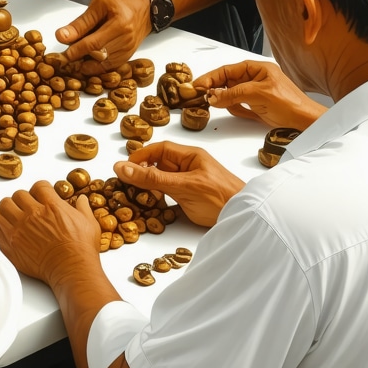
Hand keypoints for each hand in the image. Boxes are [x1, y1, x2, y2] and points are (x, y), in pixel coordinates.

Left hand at [0, 181, 100, 283]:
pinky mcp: (9, 242)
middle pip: (19, 194)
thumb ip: (83, 208)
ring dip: (7, 208)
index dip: (40, 190)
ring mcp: (19, 227)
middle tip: (26, 208)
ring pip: (3, 205)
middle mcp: (33, 213)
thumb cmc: (81, 250)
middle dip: (23, 199)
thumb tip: (81, 199)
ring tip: (11, 214)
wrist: (71, 270)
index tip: (40, 197)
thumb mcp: (89, 224)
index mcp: (52, 206)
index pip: (39, 186)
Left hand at [56, 0, 149, 72]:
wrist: (144, 10)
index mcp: (119, 23)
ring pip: (103, 64)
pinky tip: (87, 63)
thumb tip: (61, 36)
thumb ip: (81, 22)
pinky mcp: (128, 57)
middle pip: (98, 55)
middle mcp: (126, 39)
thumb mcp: (98, 4)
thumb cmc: (119, 4)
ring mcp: (128, 50)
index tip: (63, 55)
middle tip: (65, 58)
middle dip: (79, 58)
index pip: (93, 42)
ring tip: (75, 60)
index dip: (76, 50)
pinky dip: (96, 67)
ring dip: (86, 64)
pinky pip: (109, 67)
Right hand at [115, 144, 244, 227]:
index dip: (140, 156)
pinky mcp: (190, 198)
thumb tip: (122, 167)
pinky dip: (158, 199)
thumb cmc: (220, 197)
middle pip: (159, 164)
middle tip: (125, 185)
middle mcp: (189, 167)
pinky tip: (150, 206)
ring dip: (149, 187)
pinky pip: (168, 194)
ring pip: (162, 180)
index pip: (159, 149)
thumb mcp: (182, 186)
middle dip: (142, 173)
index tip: (124, 167)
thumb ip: (152, 178)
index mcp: (190, 156)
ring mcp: (190, 183)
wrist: (245, 218)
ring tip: (134, 196)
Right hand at [194, 59, 325, 129]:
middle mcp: (255, 79)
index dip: (211, 77)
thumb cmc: (290, 104)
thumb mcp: (258, 94)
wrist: (305, 123)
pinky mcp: (256, 106)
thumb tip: (213, 96)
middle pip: (227, 81)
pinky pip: (237, 105)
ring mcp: (255, 93)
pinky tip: (241, 112)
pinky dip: (234, 109)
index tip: (198, 85)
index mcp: (257, 69)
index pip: (228, 70)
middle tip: (203, 96)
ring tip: (222, 105)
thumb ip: (233, 94)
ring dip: (226, 100)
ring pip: (230, 94)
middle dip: (216, 89)